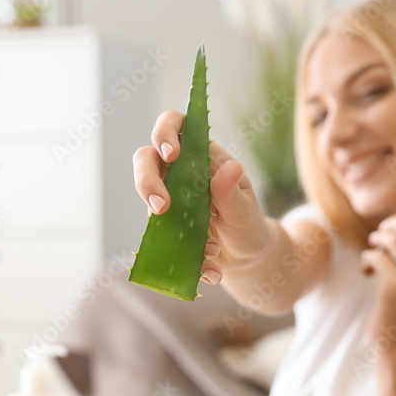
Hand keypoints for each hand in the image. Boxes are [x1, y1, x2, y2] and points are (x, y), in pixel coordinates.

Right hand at [133, 110, 272, 284]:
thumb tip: (229, 168)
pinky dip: (182, 256)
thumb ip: (233, 193)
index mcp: (202, 157)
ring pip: (146, 198)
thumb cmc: (249, 226)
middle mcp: (179, 174)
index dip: (165, 132)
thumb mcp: (247, 212)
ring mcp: (168, 200)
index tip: (171, 154)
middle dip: (147, 181)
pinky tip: (211, 270)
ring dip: (165, 225)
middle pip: (146, 160)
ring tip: (208, 249)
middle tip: (160, 207)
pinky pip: (158, 237)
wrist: (247, 261)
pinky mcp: (163, 227)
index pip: (175, 126)